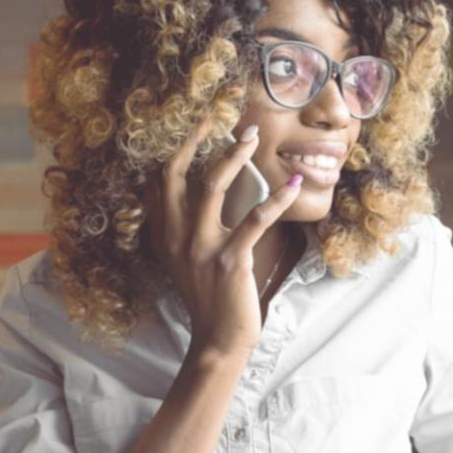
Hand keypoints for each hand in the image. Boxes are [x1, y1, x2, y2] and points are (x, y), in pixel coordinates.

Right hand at [144, 112, 303, 360]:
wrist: (218, 339)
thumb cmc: (210, 297)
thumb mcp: (187, 259)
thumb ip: (188, 226)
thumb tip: (206, 188)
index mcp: (164, 234)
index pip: (159, 179)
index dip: (174, 146)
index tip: (195, 122)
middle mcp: (176, 236)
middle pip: (175, 172)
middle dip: (195, 136)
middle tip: (217, 112)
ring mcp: (201, 248)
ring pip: (212, 185)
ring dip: (234, 155)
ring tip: (252, 136)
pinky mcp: (230, 260)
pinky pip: (255, 219)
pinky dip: (277, 198)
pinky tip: (294, 183)